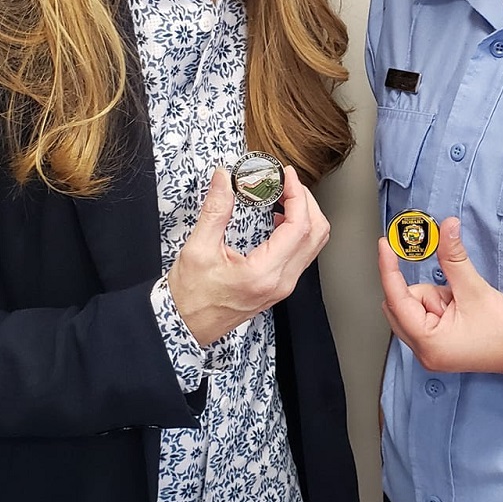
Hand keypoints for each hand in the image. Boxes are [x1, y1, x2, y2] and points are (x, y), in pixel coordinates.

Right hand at [168, 165, 328, 346]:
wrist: (185, 325)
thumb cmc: (190, 295)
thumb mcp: (198, 249)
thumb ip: (215, 210)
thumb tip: (224, 178)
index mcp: (264, 273)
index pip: (300, 227)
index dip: (298, 195)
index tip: (286, 176)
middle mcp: (281, 282)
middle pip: (317, 233)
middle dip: (306, 202)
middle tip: (287, 183)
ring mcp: (283, 286)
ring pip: (314, 244)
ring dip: (305, 215)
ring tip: (283, 196)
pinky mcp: (279, 285)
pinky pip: (303, 253)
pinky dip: (299, 230)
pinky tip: (278, 218)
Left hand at [377, 216, 502, 379]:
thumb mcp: (475, 289)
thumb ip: (453, 257)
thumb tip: (446, 227)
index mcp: (428, 344)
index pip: (396, 299)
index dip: (389, 269)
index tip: (385, 244)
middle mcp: (424, 352)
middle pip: (401, 305)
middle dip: (426, 291)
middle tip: (452, 291)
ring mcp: (432, 351)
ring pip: (415, 308)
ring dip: (436, 298)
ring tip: (464, 306)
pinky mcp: (441, 345)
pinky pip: (427, 315)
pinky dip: (440, 304)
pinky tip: (462, 310)